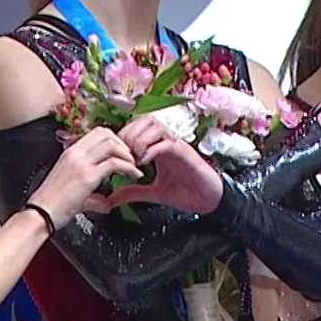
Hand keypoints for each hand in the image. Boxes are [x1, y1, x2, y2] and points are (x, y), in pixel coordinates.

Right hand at [29, 127, 142, 223]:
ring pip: (112, 145)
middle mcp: (75, 153)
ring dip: (128, 154)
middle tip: (132, 158)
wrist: (40, 213)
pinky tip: (134, 175)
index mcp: (70, 152)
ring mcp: (81, 163)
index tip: (123, 153)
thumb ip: (90, 191)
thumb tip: (105, 202)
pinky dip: (129, 167)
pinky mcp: (87, 177)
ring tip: (134, 166)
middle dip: (123, 144)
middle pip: (106, 134)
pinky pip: (114, 163)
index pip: (97, 133)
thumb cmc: (52, 204)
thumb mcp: (71, 188)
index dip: (114, 139)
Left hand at [89, 115, 224, 214]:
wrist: (209, 201)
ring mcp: (176, 145)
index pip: (137, 127)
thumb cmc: (186, 193)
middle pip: (144, 120)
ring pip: (154, 125)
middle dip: (129, 134)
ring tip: (133, 157)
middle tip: (123, 154)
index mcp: (158, 147)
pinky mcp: (185, 153)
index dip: (123, 136)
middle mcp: (167, 141)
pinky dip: (152, 149)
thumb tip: (111, 199)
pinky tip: (144, 162)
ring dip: (139, 139)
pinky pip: (166, 142)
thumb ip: (133, 192)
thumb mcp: (153, 193)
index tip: (116, 155)